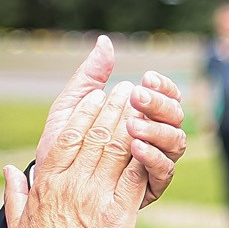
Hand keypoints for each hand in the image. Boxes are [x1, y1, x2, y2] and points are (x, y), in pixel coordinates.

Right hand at [6, 80, 146, 227]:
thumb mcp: (17, 223)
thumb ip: (16, 193)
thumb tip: (11, 171)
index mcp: (48, 184)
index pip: (67, 137)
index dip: (83, 113)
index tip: (94, 96)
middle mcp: (73, 185)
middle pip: (96, 136)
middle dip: (112, 109)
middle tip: (126, 90)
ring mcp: (99, 198)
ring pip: (117, 150)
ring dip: (130, 123)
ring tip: (141, 104)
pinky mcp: (121, 214)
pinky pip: (135, 176)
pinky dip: (143, 154)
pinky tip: (151, 138)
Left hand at [34, 38, 187, 206]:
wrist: (52, 185)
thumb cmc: (65, 143)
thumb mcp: (73, 106)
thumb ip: (90, 76)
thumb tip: (104, 42)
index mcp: (145, 115)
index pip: (168, 96)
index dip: (163, 86)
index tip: (146, 77)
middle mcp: (157, 137)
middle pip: (176, 116)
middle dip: (159, 104)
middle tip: (136, 96)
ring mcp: (157, 161)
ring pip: (176, 142)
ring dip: (156, 130)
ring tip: (132, 124)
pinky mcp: (153, 186)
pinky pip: (165, 170)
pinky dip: (153, 157)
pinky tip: (135, 147)